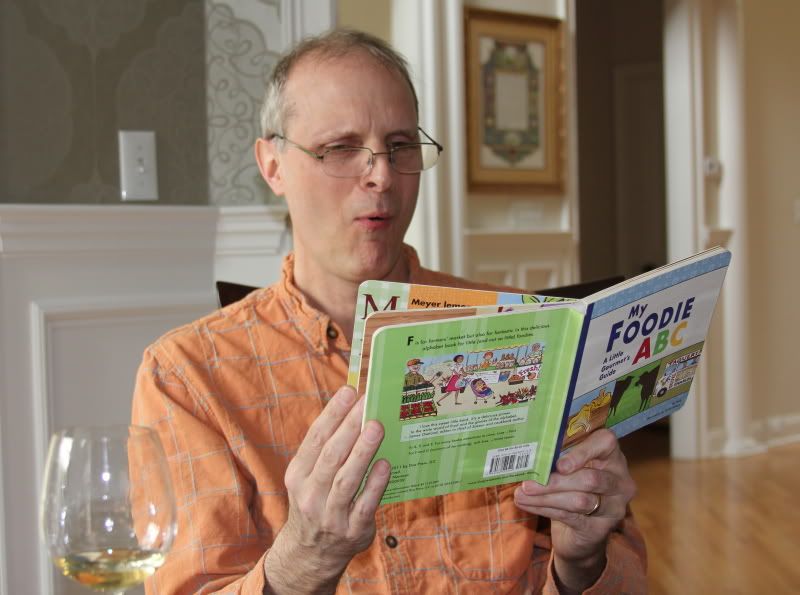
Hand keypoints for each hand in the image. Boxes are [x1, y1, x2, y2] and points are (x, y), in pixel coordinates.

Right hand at [264, 386, 389, 593]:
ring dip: (362, 451)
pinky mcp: (352, 531)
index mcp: (298, 475)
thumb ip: (328, 449)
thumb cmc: (317, 502)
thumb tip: (355, 412)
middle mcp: (310, 494)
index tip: (349, 392)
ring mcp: (330, 515)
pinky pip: (365, 505)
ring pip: (345, 479)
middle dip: (349, 427)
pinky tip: (385, 464)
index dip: (332, 414)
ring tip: (377, 427)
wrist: (311, 554)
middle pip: (331, 456)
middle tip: (367, 403)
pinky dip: (375, 484)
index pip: (315, 439)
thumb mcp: (309, 478)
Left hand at [514, 429, 636, 591]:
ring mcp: (614, 508)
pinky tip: (528, 504)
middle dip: (556, 481)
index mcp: (612, 457)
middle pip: (591, 479)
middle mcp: (620, 482)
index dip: (583, 452)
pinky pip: (571, 517)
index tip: (559, 464)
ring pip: (580, 500)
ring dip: (546, 497)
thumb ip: (557, 457)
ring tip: (521, 494)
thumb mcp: (568, 469)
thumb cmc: (572, 489)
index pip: (605, 443)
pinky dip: (545, 509)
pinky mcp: (600, 529)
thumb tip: (528, 452)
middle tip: (528, 483)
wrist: (579, 533)